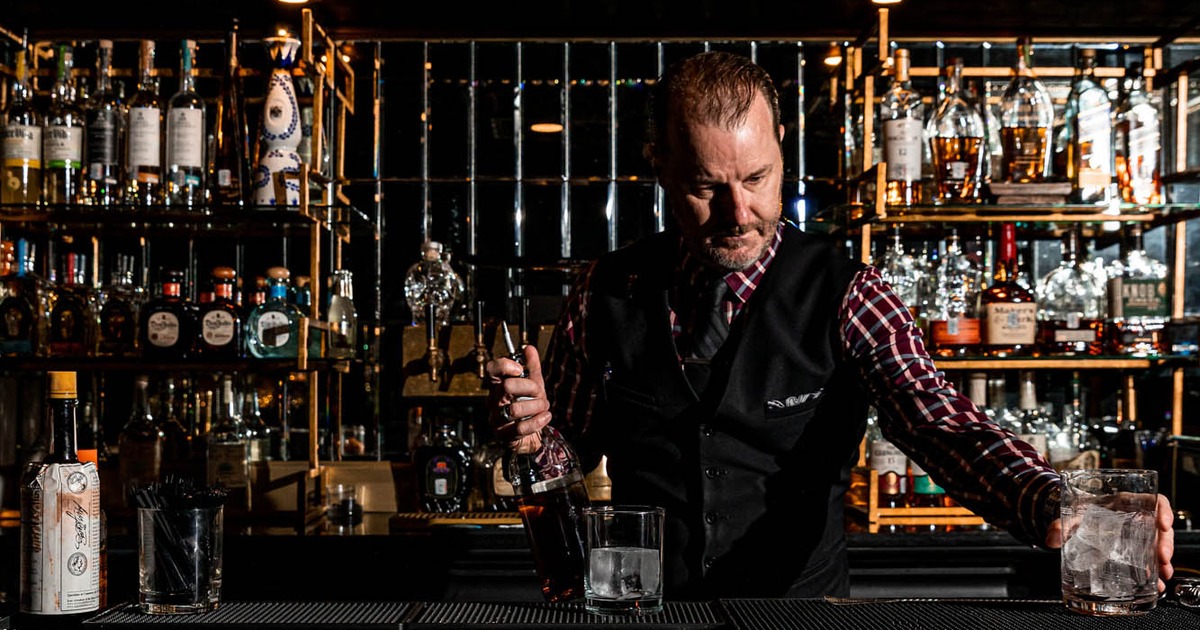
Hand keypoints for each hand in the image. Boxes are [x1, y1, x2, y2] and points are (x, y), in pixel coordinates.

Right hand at [485, 344, 551, 453]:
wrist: (531, 433)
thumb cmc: (528, 406)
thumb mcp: (533, 384)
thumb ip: (531, 366)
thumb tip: (528, 348)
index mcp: (498, 385)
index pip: (491, 369)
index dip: (505, 365)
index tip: (520, 369)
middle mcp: (493, 400)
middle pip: (507, 386)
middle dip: (530, 388)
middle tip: (540, 392)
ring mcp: (496, 418)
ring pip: (515, 409)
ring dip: (536, 406)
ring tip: (544, 406)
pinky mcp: (503, 435)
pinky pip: (521, 428)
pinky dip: (538, 421)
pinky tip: (545, 417)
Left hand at [1045, 493, 1174, 591]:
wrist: (1071, 520)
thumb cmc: (1076, 512)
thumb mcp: (1068, 516)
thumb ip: (1059, 525)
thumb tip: (1050, 539)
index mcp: (1123, 502)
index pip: (1152, 500)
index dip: (1163, 510)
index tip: (1163, 524)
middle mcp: (1135, 517)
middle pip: (1159, 526)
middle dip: (1165, 543)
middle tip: (1162, 558)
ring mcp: (1137, 533)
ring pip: (1158, 544)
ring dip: (1163, 560)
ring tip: (1161, 574)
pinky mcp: (1134, 549)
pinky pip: (1150, 557)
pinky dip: (1155, 570)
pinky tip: (1156, 582)